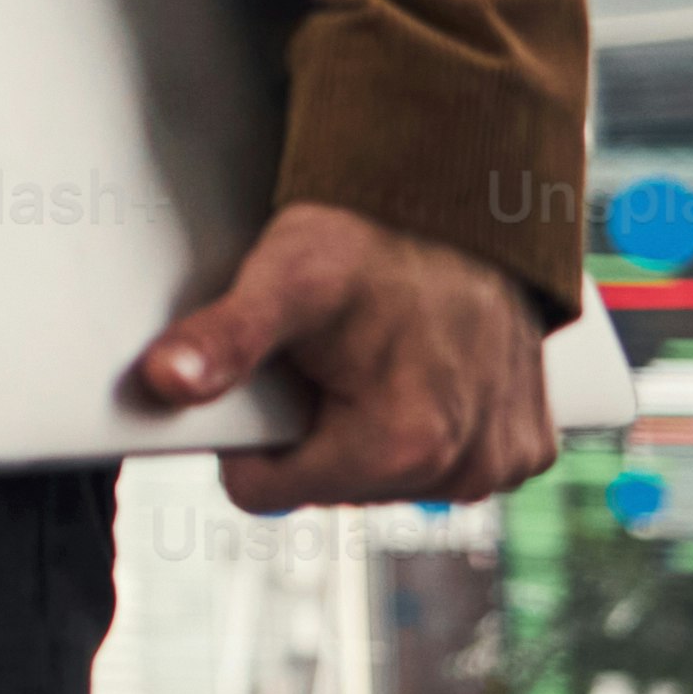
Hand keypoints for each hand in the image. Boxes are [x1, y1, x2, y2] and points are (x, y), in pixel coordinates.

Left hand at [132, 200, 553, 513]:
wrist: (467, 202)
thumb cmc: (372, 235)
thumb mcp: (284, 278)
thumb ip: (223, 338)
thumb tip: (163, 382)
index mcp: (400, 449)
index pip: (264, 490)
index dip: (252, 431)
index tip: (277, 368)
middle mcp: (462, 473)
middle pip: (326, 487)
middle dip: (316, 428)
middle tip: (332, 354)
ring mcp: (500, 466)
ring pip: (382, 480)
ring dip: (370, 427)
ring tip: (379, 356)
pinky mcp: (528, 450)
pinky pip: (445, 465)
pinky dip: (429, 425)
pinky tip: (428, 367)